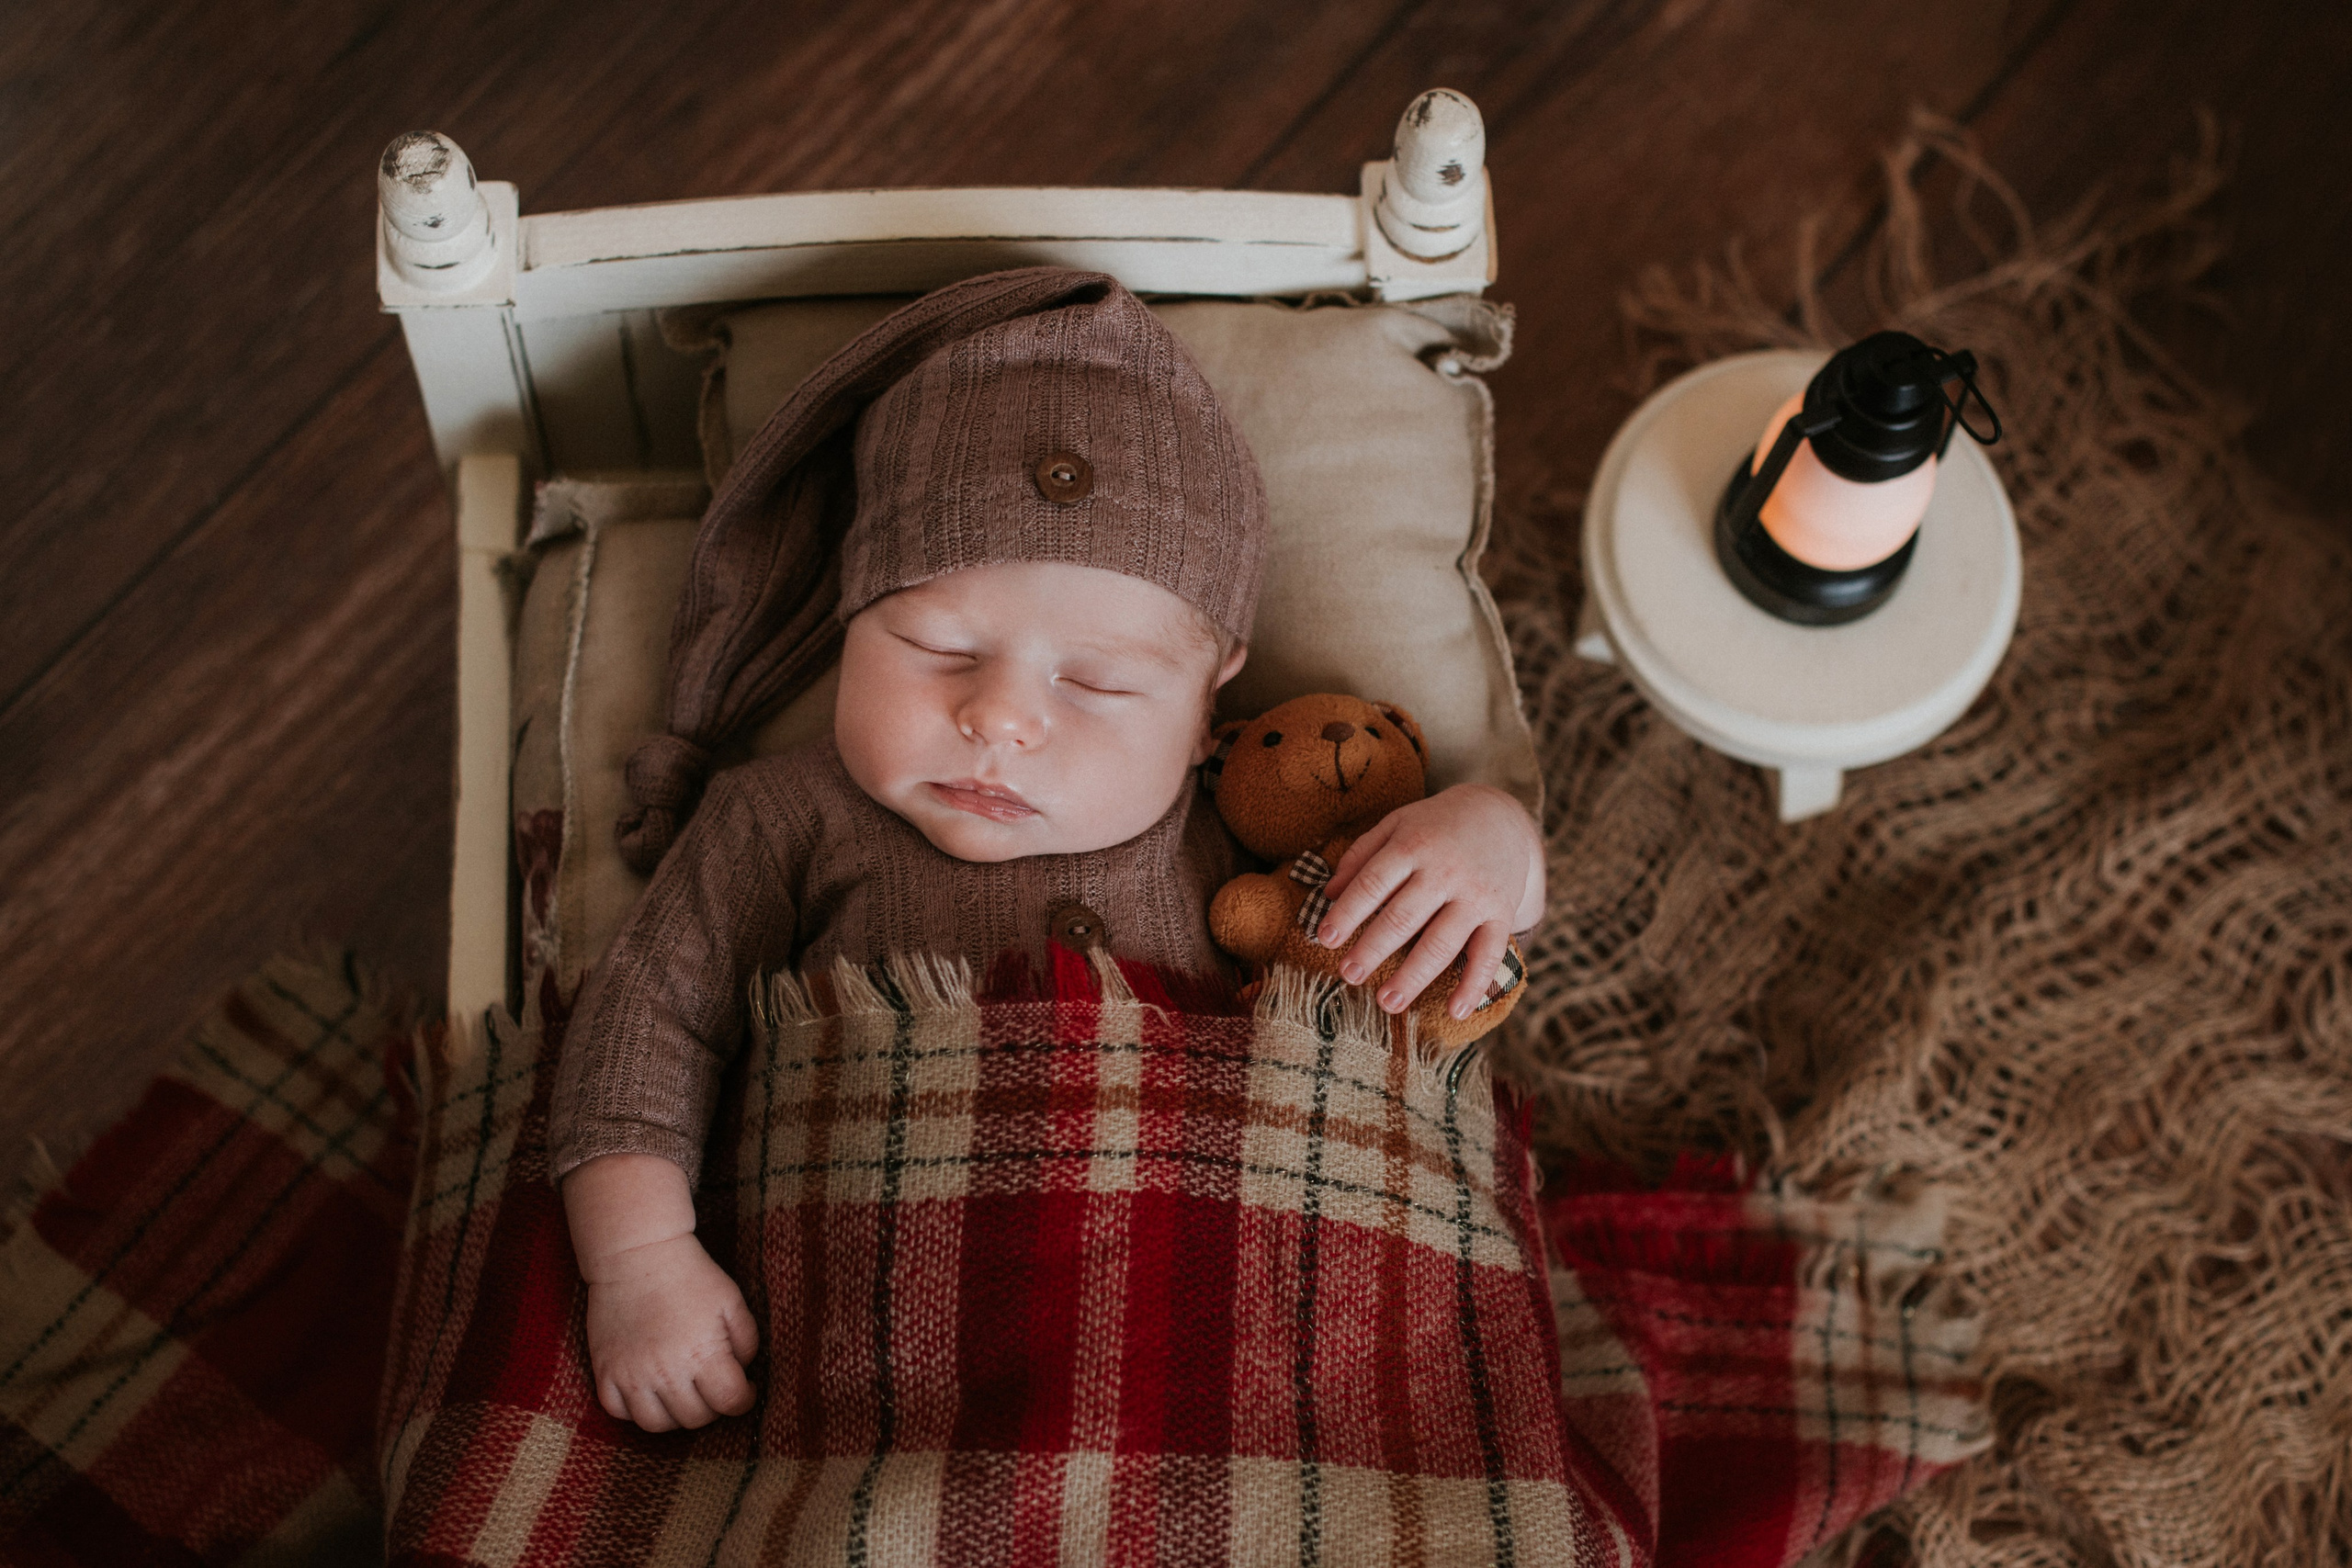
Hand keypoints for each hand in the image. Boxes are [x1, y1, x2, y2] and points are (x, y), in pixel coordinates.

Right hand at [581, 1231, 758, 1431]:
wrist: (636, 1254)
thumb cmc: (690, 1275)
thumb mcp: (732, 1301)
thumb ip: (747, 1342)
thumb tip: (743, 1374)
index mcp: (703, 1353)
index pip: (730, 1403)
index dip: (744, 1400)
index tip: (744, 1389)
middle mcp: (665, 1371)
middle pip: (694, 1419)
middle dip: (712, 1408)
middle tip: (712, 1387)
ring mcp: (631, 1374)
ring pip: (656, 1425)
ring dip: (675, 1415)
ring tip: (683, 1393)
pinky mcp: (604, 1371)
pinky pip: (618, 1412)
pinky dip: (634, 1409)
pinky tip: (649, 1390)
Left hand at [1313, 783, 1543, 1019]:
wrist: (1501, 816)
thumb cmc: (1436, 825)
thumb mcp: (1397, 824)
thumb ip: (1360, 855)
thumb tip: (1328, 893)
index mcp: (1413, 845)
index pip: (1373, 883)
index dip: (1347, 913)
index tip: (1325, 939)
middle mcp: (1445, 870)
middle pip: (1403, 917)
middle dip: (1372, 949)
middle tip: (1349, 974)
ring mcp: (1476, 894)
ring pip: (1442, 943)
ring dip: (1413, 977)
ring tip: (1387, 1002)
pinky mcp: (1501, 913)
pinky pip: (1489, 954)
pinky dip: (1474, 985)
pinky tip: (1455, 1011)